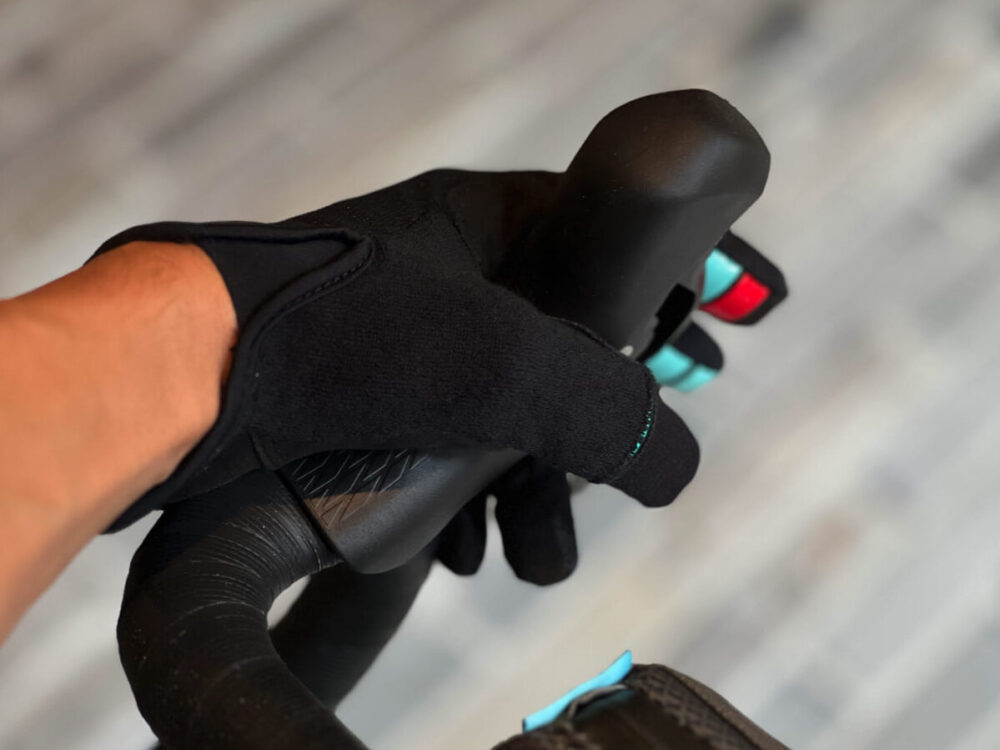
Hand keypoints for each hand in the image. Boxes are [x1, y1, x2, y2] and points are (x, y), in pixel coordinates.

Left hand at [97, 165, 708, 526]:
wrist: (192, 378)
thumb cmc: (347, 339)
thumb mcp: (511, 364)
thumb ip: (613, 412)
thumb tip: (676, 465)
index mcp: (497, 226)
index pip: (623, 243)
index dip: (689, 279)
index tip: (747, 308)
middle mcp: (457, 276)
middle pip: (571, 345)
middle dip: (608, 421)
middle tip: (646, 458)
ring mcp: (411, 340)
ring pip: (508, 414)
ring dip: (534, 490)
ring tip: (538, 553)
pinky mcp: (369, 400)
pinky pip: (449, 448)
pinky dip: (468, 498)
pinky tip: (464, 548)